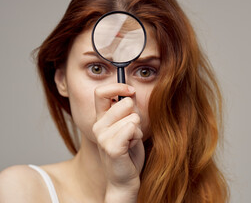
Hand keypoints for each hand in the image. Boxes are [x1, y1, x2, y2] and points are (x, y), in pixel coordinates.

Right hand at [92, 83, 144, 198]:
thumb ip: (128, 109)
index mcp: (101, 118)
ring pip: (132, 117)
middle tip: (132, 131)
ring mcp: (103, 136)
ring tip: (131, 141)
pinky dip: (138, 136)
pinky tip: (131, 146)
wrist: (125, 178)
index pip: (101, 92)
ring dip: (138, 129)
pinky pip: (132, 128)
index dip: (117, 87)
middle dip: (136, 115)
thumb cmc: (128, 152)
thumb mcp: (129, 125)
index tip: (130, 91)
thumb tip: (131, 92)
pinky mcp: (112, 147)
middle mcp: (98, 125)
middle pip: (124, 103)